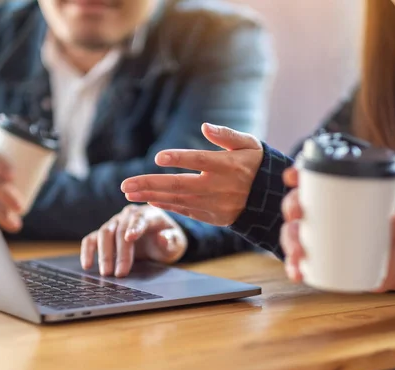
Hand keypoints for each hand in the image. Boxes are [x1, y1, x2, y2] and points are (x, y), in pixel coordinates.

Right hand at [80, 205, 187, 277]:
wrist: (161, 236)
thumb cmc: (169, 239)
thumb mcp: (176, 242)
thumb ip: (171, 240)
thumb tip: (162, 238)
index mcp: (149, 214)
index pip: (140, 219)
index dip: (134, 228)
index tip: (130, 238)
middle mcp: (130, 214)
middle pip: (120, 230)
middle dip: (119, 253)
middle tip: (119, 273)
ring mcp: (116, 222)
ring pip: (104, 232)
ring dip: (104, 254)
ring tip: (106, 273)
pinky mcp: (105, 232)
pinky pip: (92, 238)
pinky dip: (87, 250)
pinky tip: (87, 265)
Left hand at [121, 123, 263, 225]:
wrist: (270, 199)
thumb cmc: (256, 164)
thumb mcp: (249, 145)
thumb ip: (227, 135)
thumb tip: (204, 127)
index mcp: (228, 166)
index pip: (200, 161)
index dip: (180, 158)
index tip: (158, 157)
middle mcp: (219, 187)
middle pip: (180, 185)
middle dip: (150, 184)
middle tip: (125, 185)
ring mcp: (215, 205)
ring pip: (178, 200)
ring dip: (151, 196)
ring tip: (129, 193)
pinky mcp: (213, 217)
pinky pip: (185, 211)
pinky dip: (166, 206)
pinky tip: (148, 200)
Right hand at [280, 167, 394, 290]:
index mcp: (337, 197)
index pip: (312, 179)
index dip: (298, 173)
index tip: (293, 176)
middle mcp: (320, 215)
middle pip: (295, 204)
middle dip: (290, 207)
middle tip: (298, 216)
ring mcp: (315, 238)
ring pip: (291, 233)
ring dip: (289, 241)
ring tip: (298, 254)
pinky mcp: (315, 260)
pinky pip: (297, 261)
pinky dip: (294, 267)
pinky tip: (297, 273)